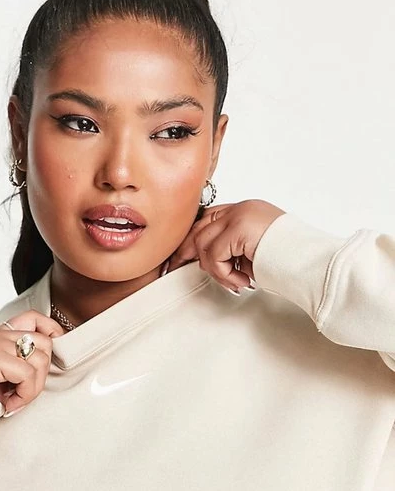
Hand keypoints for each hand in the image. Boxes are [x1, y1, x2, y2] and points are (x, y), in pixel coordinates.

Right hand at [0, 310, 63, 416]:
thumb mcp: (1, 378)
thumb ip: (19, 363)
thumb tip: (49, 363)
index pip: (33, 317)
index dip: (51, 330)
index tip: (57, 352)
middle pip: (43, 342)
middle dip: (43, 373)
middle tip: (25, 394)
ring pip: (39, 359)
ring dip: (32, 389)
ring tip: (15, 402)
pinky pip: (27, 373)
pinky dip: (24, 394)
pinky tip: (8, 405)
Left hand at [168, 199, 285, 291]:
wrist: (315, 264)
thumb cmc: (291, 262)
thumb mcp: (255, 251)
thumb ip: (233, 248)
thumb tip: (205, 261)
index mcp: (246, 210)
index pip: (208, 219)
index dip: (192, 239)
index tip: (180, 256)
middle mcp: (241, 208)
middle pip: (199, 227)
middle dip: (185, 251)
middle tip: (175, 268)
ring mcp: (240, 215)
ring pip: (203, 244)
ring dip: (216, 271)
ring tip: (236, 282)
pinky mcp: (240, 228)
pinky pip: (214, 256)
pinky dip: (224, 274)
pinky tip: (244, 281)